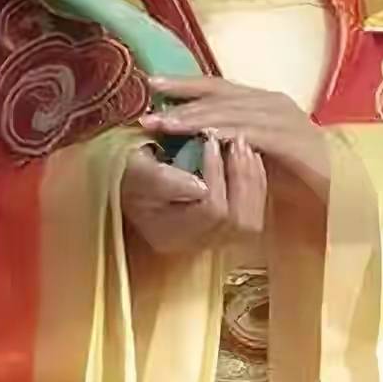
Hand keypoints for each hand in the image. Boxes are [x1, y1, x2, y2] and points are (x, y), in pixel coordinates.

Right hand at [121, 135, 265, 255]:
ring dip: (252, 180)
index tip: (210, 138)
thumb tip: (201, 187)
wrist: (127, 177)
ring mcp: (210, 239)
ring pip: (249, 222)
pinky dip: (256, 185)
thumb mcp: (137, 170)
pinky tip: (249, 158)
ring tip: (244, 145)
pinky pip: (252, 216)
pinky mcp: (223, 228)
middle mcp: (192, 244)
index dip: (216, 173)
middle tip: (237, 140)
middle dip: (242, 177)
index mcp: (168, 233)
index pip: (210, 211)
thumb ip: (163, 179)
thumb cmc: (128, 170)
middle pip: (237, 222)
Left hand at [140, 77, 329, 202]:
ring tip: (167, 126)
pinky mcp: (294, 139)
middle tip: (148, 111)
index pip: (216, 85)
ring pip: (233, 112)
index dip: (183, 83)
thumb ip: (229, 140)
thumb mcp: (254, 153)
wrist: (342, 191)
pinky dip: (229, 134)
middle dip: (181, 103)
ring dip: (197, 118)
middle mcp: (272, 102)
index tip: (150, 83)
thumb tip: (190, 138)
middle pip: (220, 96)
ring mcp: (285, 118)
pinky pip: (255, 134)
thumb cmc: (296, 174)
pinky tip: (207, 139)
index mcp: (261, 101)